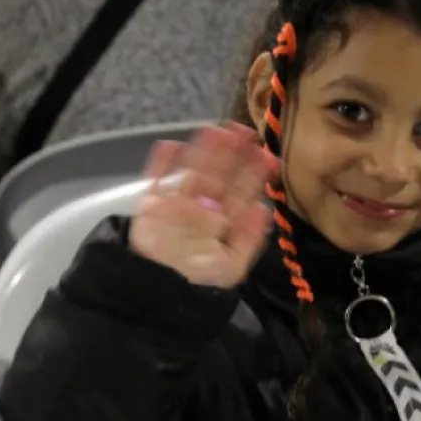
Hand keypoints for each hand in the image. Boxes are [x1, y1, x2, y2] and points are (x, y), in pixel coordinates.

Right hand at [129, 123, 275, 288]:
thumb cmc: (198, 279)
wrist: (158, 290)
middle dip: (232, 153)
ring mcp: (177, 201)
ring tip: (215, 130)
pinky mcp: (152, 202)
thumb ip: (249, 239)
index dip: (254, 172)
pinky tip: (171, 145)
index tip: (268, 154)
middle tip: (245, 132)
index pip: (242, 190)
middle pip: (219, 173)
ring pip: (192, 169)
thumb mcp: (231, 266)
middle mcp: (203, 205)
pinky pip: (157, 177)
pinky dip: (162, 162)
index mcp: (224, 219)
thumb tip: (264, 209)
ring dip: (203, 150)